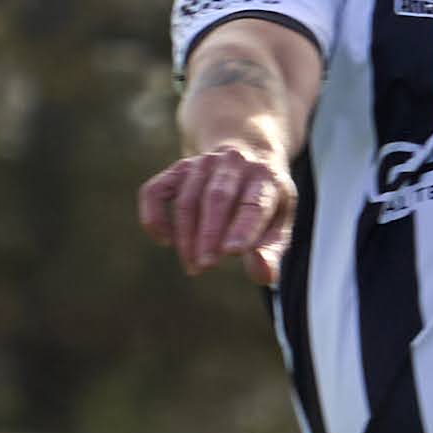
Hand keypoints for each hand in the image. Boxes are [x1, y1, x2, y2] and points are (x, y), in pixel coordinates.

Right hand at [139, 144, 296, 283]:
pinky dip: (155, 218)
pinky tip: (165, 241)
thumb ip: (271, 252)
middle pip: (217, 197)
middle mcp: (235, 162)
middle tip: (204, 267)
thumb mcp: (277, 225)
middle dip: (208, 235)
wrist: (248, 157)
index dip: (242, 227)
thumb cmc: (265, 205)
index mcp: (267, 177)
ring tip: (193, 267)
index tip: (232, 252)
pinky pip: (155, 191)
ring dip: (186, 236)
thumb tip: (263, 275)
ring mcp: (204, 163)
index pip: (254, 203)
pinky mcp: (178, 169)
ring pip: (187, 199)